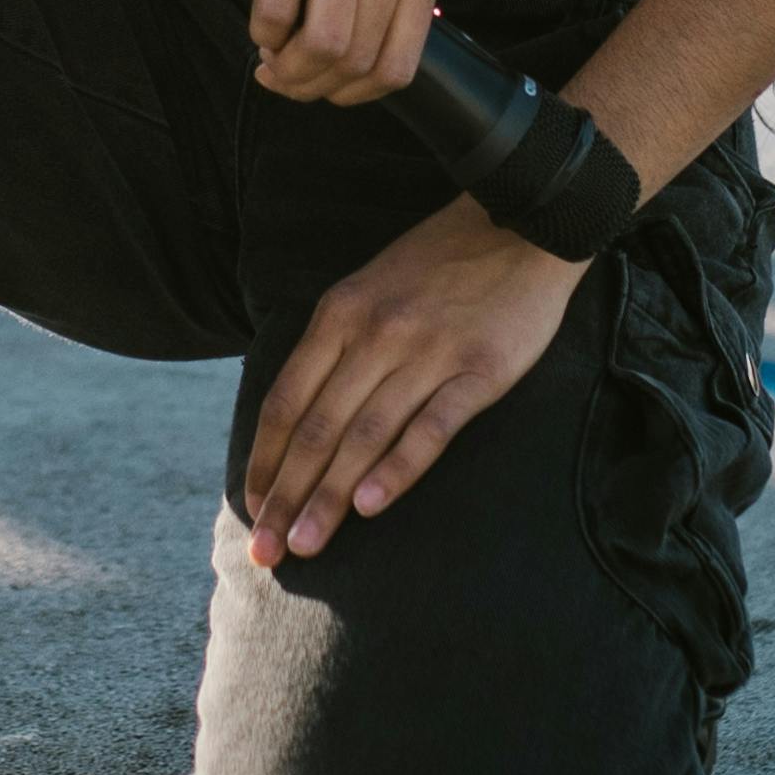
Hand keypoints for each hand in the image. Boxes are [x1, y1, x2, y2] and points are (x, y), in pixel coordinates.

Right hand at [223, 0, 443, 109]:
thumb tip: (379, 54)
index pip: (400, 65)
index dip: (355, 96)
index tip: (323, 89)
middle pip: (355, 62)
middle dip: (312, 87)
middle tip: (283, 79)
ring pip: (320, 45)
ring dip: (285, 70)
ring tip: (269, 60)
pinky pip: (273, 5)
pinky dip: (260, 32)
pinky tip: (256, 23)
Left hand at [238, 203, 582, 566]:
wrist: (522, 222)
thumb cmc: (439, 264)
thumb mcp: (368, 286)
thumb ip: (334, 345)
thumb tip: (295, 418)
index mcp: (340, 314)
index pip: (286, 402)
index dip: (265, 462)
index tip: (253, 511)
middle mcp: (376, 333)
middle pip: (317, 428)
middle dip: (287, 496)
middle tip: (267, 552)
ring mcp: (428, 352)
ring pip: (364, 436)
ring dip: (330, 497)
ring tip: (308, 545)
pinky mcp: (480, 370)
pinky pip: (431, 428)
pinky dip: (398, 469)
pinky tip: (371, 506)